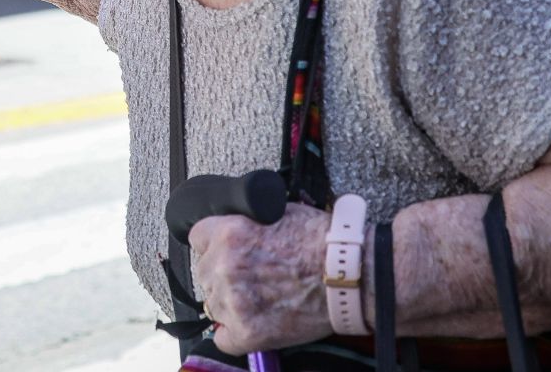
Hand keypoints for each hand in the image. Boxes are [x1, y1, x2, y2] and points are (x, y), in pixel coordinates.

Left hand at [187, 203, 331, 353]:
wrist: (352, 274)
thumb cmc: (323, 242)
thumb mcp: (277, 212)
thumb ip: (247, 221)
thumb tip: (235, 226)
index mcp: (230, 232)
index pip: (198, 237)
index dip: (214, 243)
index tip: (225, 251)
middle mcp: (225, 266)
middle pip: (205, 272)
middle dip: (224, 273)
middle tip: (253, 276)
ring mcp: (235, 301)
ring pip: (212, 304)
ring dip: (230, 303)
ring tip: (261, 299)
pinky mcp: (249, 332)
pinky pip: (223, 338)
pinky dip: (235, 334)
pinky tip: (253, 323)